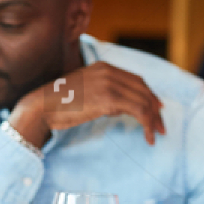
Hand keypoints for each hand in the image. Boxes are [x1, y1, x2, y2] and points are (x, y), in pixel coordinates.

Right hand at [8, 62, 165, 147]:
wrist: (42, 106)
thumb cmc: (58, 104)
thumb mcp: (83, 90)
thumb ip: (101, 91)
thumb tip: (117, 106)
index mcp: (103, 67)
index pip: (136, 80)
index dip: (150, 95)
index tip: (157, 109)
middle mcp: (109, 71)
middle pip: (143, 89)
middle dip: (155, 109)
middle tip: (161, 126)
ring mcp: (109, 83)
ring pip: (144, 101)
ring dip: (153, 120)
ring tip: (156, 135)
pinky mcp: (109, 99)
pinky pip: (138, 111)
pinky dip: (147, 124)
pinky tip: (148, 137)